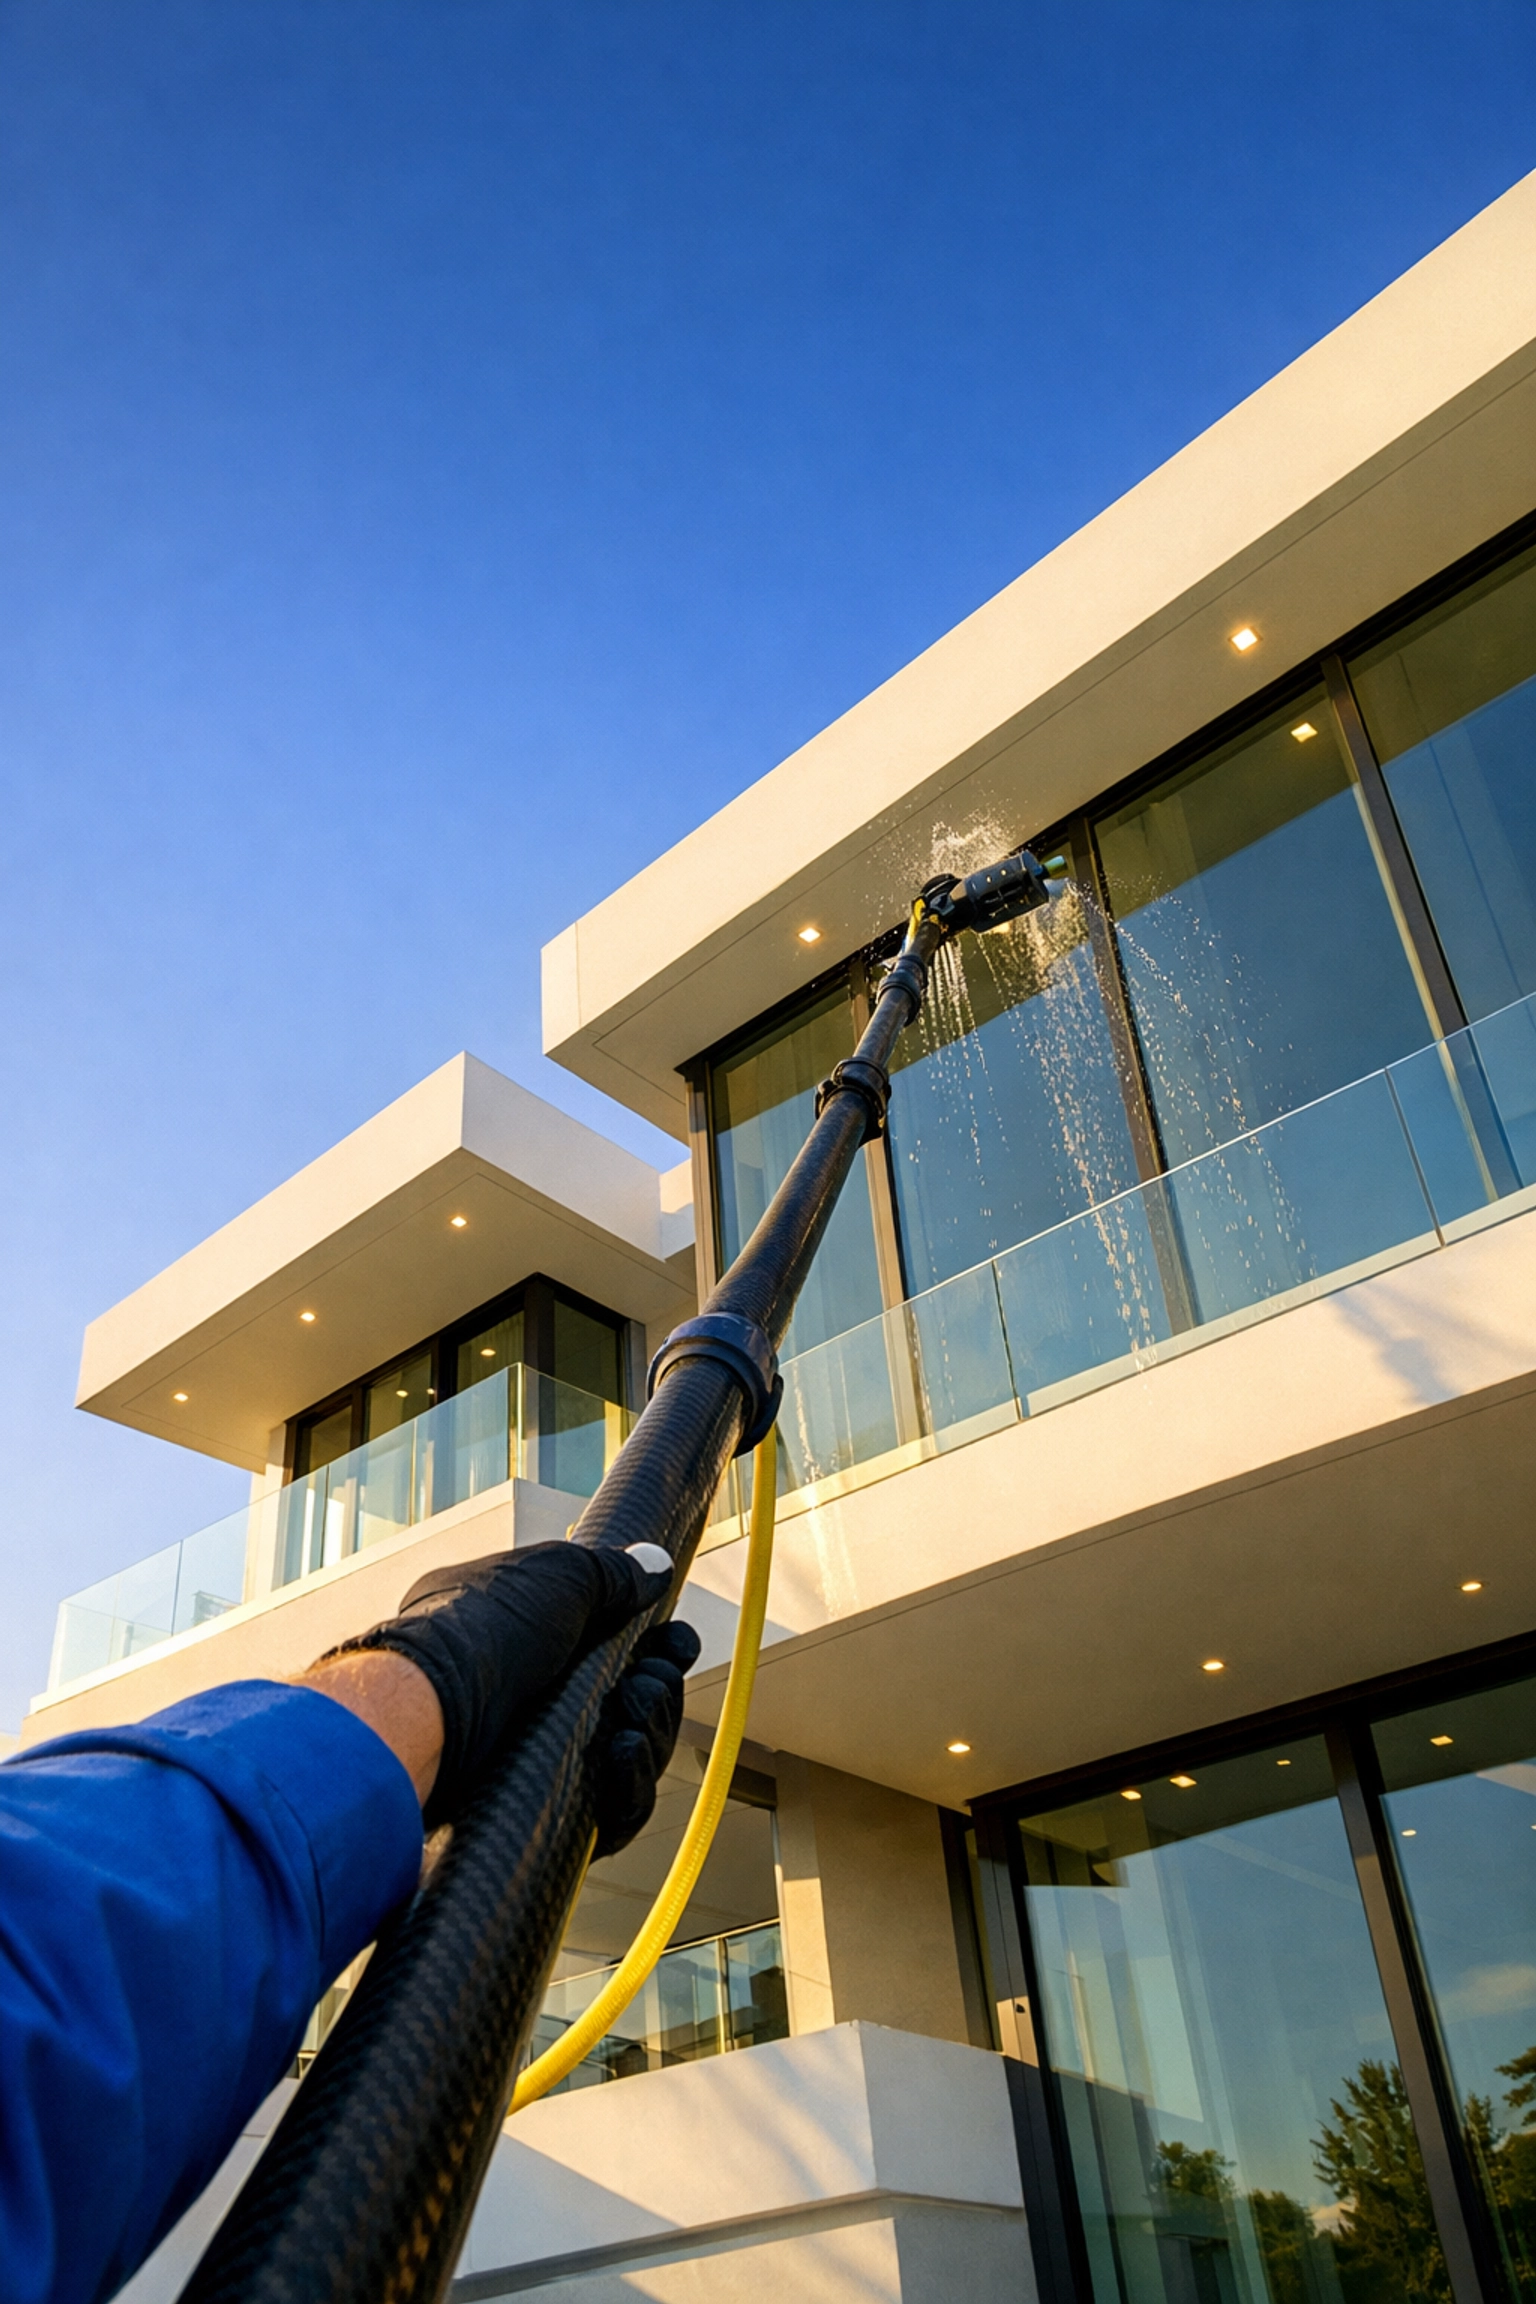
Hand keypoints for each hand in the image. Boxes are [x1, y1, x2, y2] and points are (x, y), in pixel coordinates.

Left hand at [317, 1542, 699, 1840]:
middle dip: (656, 1694)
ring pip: (629, 1760)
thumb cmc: (483, 1633)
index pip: (611, 1649)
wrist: (429, 1713)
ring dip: (648, 1736)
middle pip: (632, 1706)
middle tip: (646, 1683)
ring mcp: (536, 1757)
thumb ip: (614, 1573)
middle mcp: (534, 1696)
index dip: (653, 1648)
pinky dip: (628, 1788)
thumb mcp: (558, 1575)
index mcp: (532, 1638)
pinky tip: (620, 1756)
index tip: (672, 1643)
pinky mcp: (541, 1814)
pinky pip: (610, 1814)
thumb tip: (655, 1567)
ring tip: (629, 1718)